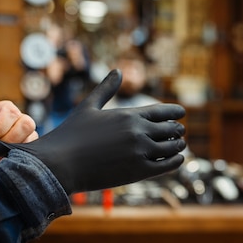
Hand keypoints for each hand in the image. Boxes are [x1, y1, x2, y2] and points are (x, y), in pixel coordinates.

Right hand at [0, 70, 186, 193]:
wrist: (60, 164)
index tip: (182, 113)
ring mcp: (140, 152)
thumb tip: (117, 70)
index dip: (175, 112)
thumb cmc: (71, 135)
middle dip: (176, 130)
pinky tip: (178, 160)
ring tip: (179, 145)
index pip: (162, 111)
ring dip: (178, 146)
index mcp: (129, 115)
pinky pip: (167, 166)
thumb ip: (106, 89)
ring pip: (172, 147)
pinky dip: (175, 162)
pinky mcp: (139, 172)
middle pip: (170, 129)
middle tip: (180, 132)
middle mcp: (138, 131)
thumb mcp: (89, 106)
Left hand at [0, 101, 37, 175]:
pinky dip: (19, 156)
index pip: (11, 112)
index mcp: (3, 109)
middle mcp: (17, 119)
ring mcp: (26, 134)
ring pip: (32, 137)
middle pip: (26, 123)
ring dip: (14, 147)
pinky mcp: (30, 149)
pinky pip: (34, 151)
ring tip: (1, 151)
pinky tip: (7, 157)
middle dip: (8, 138)